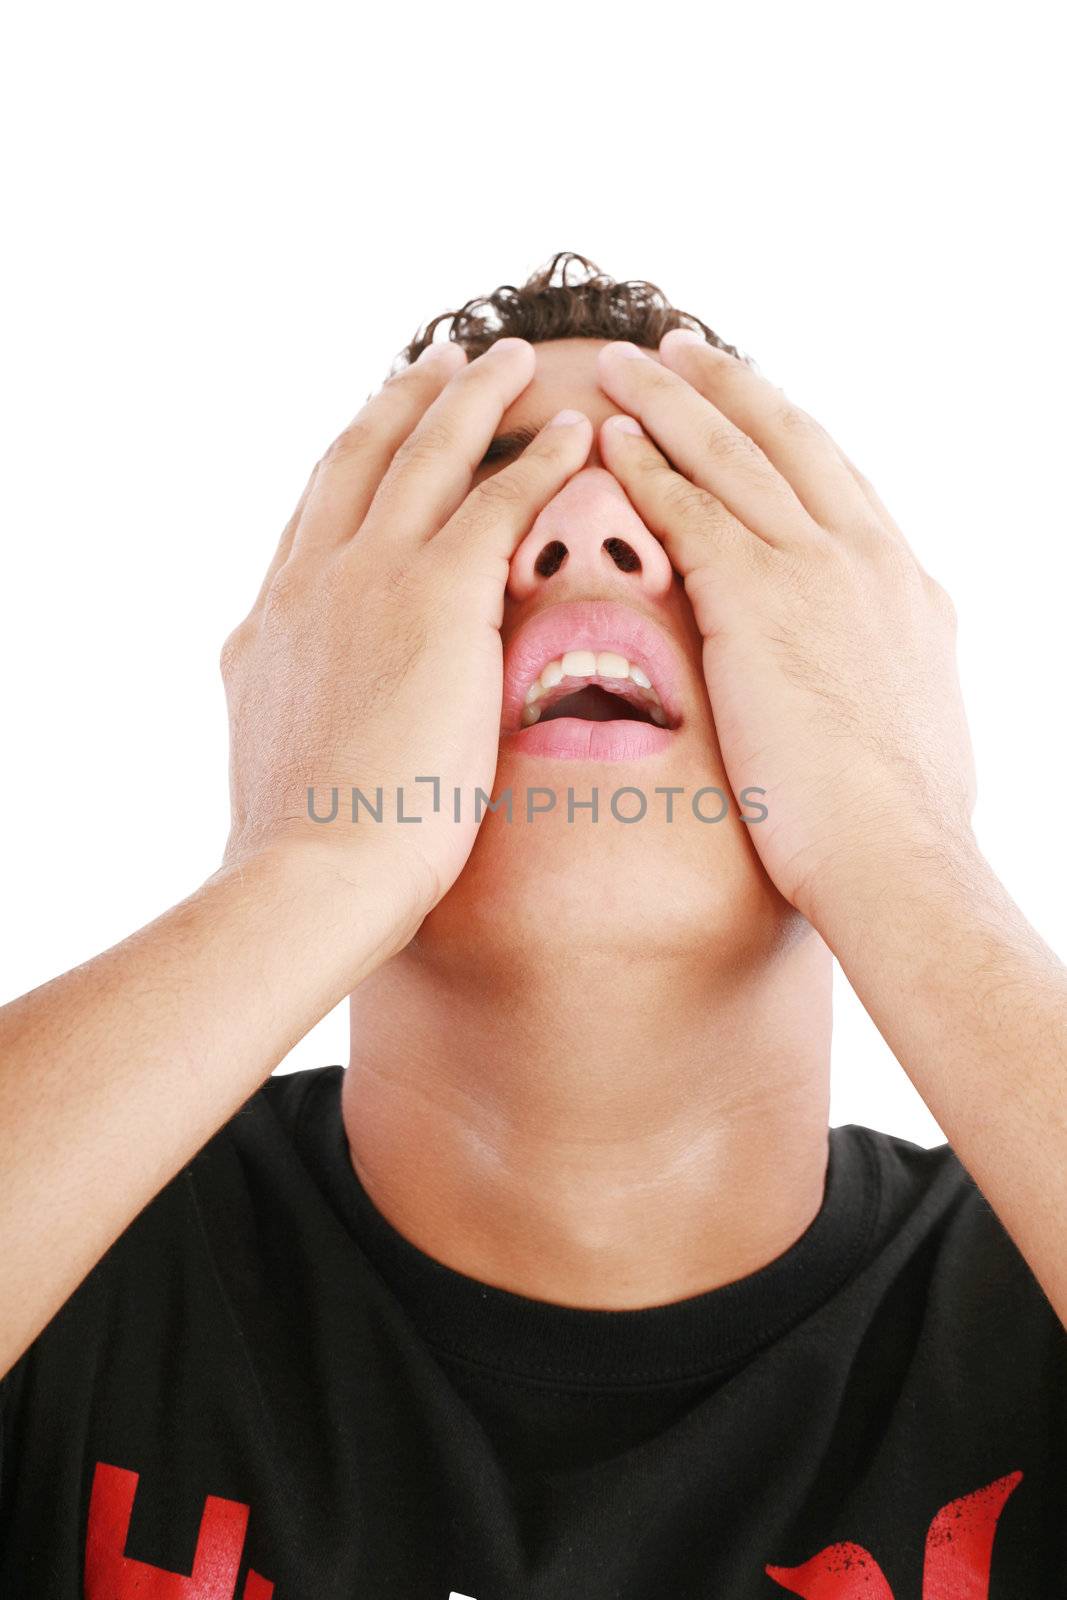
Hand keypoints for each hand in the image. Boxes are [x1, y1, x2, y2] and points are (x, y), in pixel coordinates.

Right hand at [220, 339, 591, 923]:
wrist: (311, 877)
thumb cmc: (303, 849)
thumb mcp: (272, 757)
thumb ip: (290, 711)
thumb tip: (298, 716)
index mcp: (268, 623)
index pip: (313, 514)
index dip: (350, 461)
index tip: (377, 426)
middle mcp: (309, 580)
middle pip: (359, 456)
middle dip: (404, 400)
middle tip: (442, 361)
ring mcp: (367, 579)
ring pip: (425, 454)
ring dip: (471, 398)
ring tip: (505, 360)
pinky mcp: (435, 597)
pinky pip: (497, 501)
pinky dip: (538, 456)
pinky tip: (575, 430)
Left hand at [596, 332, 976, 924]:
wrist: (900, 856)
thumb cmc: (899, 822)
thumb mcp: (914, 724)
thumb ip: (884, 676)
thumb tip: (872, 684)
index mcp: (906, 585)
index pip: (836, 482)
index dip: (783, 432)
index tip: (746, 400)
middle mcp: (866, 556)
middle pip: (786, 439)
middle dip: (725, 384)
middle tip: (677, 344)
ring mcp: (816, 567)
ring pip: (732, 454)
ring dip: (673, 400)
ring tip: (624, 362)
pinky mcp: (760, 595)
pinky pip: (691, 508)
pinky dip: (649, 465)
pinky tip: (611, 438)